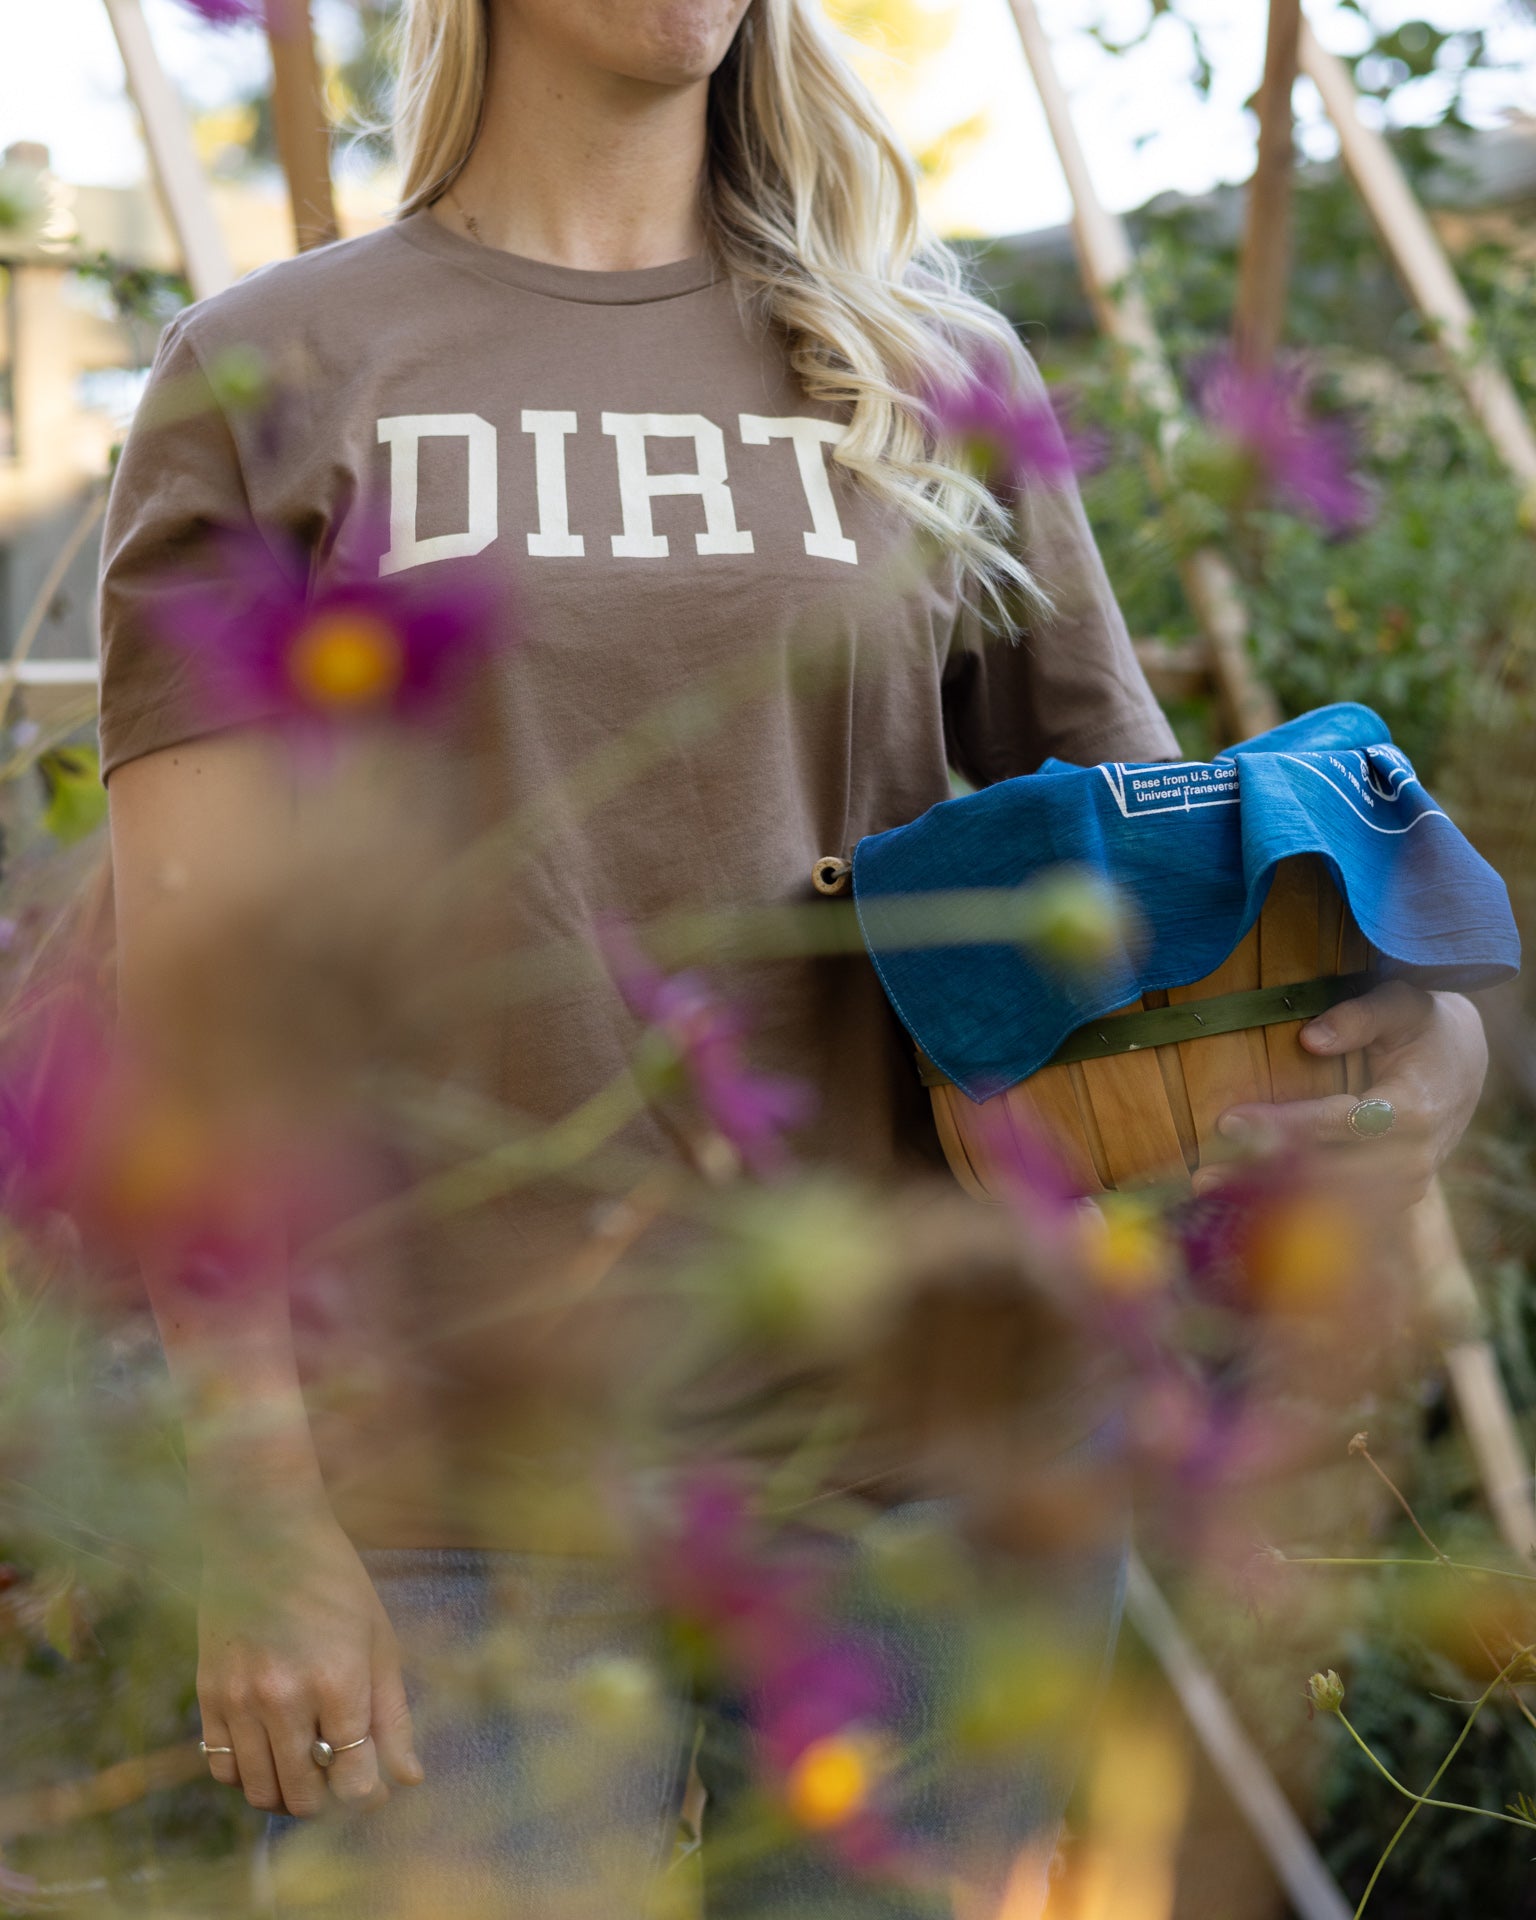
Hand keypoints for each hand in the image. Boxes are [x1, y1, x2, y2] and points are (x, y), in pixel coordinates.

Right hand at [196, 1506, 422, 1818]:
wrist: (263, 1533)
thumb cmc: (334, 1582)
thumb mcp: (379, 1640)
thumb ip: (393, 1715)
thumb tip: (408, 1780)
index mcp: (339, 1681)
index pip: (353, 1782)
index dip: (368, 1794)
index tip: (373, 1784)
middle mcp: (285, 1698)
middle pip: (305, 1797)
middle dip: (329, 1799)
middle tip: (339, 1777)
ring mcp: (240, 1699)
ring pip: (260, 1792)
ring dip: (287, 1793)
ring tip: (306, 1769)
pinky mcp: (207, 1695)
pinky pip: (222, 1768)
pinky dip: (247, 1773)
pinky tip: (268, 1750)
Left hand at [1195, 983, 1487, 1210]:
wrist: (1464, 1068)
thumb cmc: (1421, 1029)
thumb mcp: (1399, 1005)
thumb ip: (1357, 1017)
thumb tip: (1309, 1038)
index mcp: (1412, 1108)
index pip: (1338, 1122)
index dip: (1283, 1125)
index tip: (1229, 1121)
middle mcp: (1412, 1157)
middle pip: (1330, 1175)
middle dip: (1264, 1177)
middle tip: (1204, 1177)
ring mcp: (1408, 1185)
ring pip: (1332, 1206)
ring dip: (1271, 1206)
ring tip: (1214, 1202)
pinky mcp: (1397, 1201)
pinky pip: (1342, 1219)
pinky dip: (1293, 1220)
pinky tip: (1244, 1218)